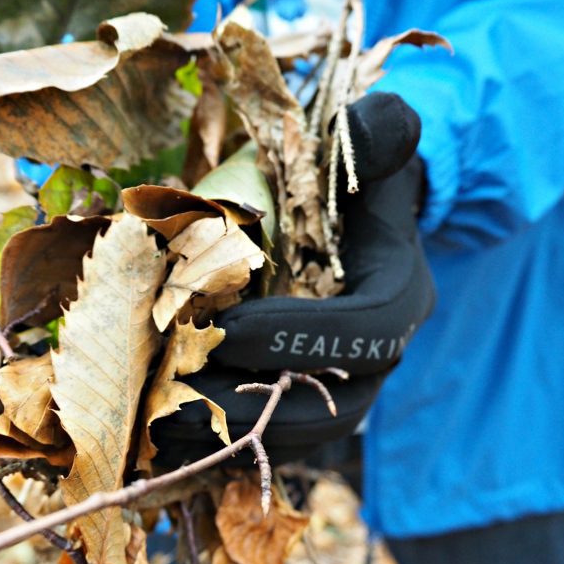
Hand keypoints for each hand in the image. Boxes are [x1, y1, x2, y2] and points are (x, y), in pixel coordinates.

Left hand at [152, 92, 434, 465]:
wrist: (362, 222)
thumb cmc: (355, 182)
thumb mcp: (374, 144)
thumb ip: (378, 132)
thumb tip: (379, 121)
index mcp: (401, 293)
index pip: (366, 330)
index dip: (299, 336)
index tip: (224, 329)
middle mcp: (383, 353)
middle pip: (335, 405)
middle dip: (257, 404)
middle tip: (181, 395)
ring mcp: (349, 384)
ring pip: (302, 432)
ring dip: (233, 435)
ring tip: (161, 426)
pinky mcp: (315, 400)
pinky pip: (276, 437)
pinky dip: (227, 442)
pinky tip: (167, 436)